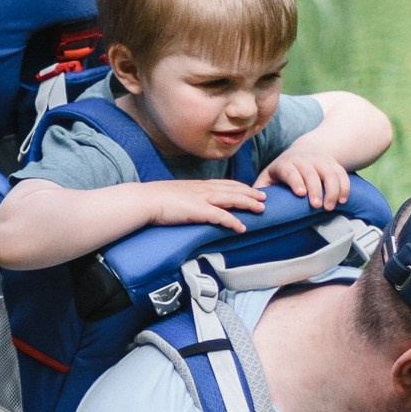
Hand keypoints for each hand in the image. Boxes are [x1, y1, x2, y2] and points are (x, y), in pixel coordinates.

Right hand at [149, 175, 264, 229]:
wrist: (146, 200)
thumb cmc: (156, 199)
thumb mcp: (176, 195)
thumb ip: (187, 199)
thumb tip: (190, 206)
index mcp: (198, 185)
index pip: (224, 184)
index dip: (240, 186)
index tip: (251, 189)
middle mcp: (203, 189)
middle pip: (233, 189)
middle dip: (250, 193)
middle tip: (264, 197)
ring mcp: (202, 199)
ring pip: (232, 199)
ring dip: (248, 203)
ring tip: (261, 209)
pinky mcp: (199, 211)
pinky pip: (221, 216)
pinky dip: (233, 221)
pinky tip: (242, 227)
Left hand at [263, 142, 354, 211]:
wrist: (304, 151)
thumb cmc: (283, 171)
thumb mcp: (269, 176)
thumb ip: (261, 189)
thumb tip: (252, 204)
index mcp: (285, 163)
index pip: (291, 170)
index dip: (296, 181)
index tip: (301, 194)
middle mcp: (304, 159)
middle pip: (312, 173)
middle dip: (315, 189)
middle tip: (317, 206)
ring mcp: (320, 160)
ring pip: (329, 173)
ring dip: (332, 190)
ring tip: (330, 206)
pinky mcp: (333, 163)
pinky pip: (342, 174)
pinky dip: (344, 187)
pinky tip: (343, 200)